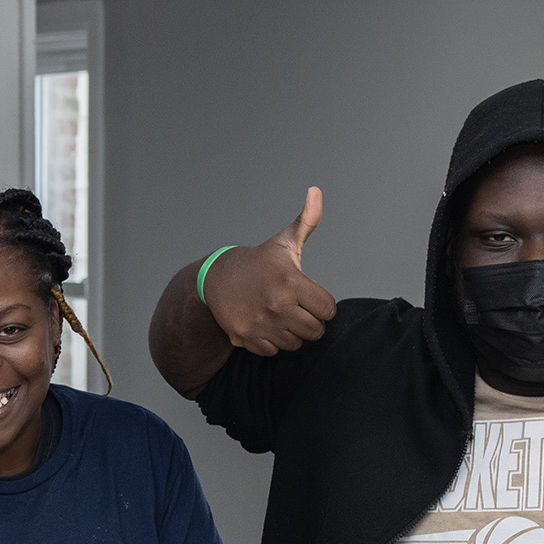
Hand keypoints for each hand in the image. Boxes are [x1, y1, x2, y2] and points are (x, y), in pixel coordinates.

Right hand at [202, 187, 336, 356]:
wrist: (215, 279)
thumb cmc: (258, 263)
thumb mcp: (282, 242)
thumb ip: (306, 221)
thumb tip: (315, 191)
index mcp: (291, 282)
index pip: (328, 310)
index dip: (322, 304)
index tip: (309, 295)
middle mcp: (277, 305)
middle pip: (315, 331)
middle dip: (310, 321)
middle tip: (296, 309)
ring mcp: (261, 323)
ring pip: (295, 344)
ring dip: (291, 333)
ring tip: (280, 316)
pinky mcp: (246, 338)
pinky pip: (273, 352)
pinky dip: (272, 343)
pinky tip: (265, 325)